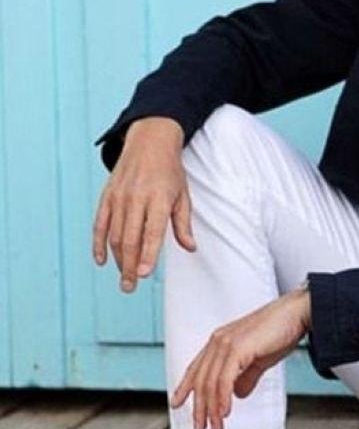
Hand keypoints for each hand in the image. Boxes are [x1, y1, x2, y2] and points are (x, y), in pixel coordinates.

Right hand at [92, 116, 193, 291]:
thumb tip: (190, 248)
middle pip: (130, 239)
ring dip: (117, 260)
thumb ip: (183, 224)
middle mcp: (137, 198)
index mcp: (159, 199)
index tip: (144, 274)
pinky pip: (99, 223)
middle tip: (130, 288)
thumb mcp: (183, 195)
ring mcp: (119, 197)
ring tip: (124, 279)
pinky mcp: (107, 196)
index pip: (152, 233)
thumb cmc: (170, 172)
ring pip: (114, 234)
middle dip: (129, 266)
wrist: (149, 141)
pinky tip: (101, 261)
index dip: (148, 255)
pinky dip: (98, 243)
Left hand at [170, 290, 311, 428]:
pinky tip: (224, 413)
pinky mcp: (237, 349)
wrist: (296, 313)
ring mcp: (226, 344)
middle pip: (200, 380)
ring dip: (212, 409)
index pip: (196, 368)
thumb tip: (238, 394)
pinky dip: (222, 399)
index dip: (185, 387)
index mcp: (220, 341)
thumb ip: (246, 376)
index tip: (177, 403)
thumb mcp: (259, 359)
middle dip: (199, 408)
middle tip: (201, 428)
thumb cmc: (281, 331)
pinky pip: (224, 380)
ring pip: (210, 383)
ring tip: (216, 427)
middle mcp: (218, 341)